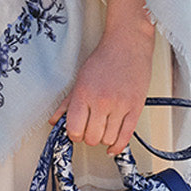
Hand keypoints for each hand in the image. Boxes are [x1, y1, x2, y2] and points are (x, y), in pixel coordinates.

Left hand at [50, 0, 154, 156]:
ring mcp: (120, 105)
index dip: (74, 134)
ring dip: (103, 139)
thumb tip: (55, 121)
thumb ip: (66, 103)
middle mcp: (101, 101)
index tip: (76, 131)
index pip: (74, 129)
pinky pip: (126, 136)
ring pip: (108, 139)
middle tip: (89, 129)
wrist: (128, 44)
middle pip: (91, 138)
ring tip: (103, 129)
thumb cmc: (104, 59)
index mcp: (84, 94)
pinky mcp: (135, 108)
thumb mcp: (80, 79)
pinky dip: (118, 146)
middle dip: (88, 138)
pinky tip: (112, 146)